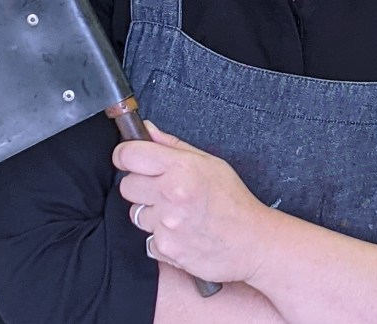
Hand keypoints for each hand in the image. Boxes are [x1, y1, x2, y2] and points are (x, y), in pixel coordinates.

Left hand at [114, 121, 271, 284]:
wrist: (251, 242)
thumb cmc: (233, 200)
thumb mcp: (209, 162)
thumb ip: (172, 145)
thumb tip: (147, 129)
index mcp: (181, 168)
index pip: (128, 155)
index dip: (125, 154)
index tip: (130, 158)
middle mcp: (170, 194)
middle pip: (126, 185)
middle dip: (140, 185)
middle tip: (163, 188)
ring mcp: (166, 224)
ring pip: (135, 213)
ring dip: (150, 212)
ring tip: (177, 212)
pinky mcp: (164, 248)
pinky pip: (147, 238)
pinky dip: (160, 236)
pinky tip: (181, 231)